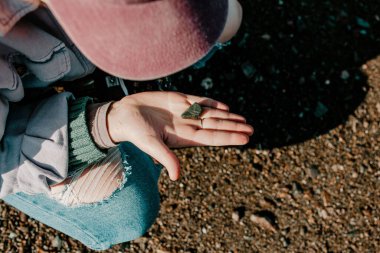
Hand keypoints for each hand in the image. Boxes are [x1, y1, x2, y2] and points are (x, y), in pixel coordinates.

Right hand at [107, 91, 252, 179]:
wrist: (123, 114)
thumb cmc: (134, 131)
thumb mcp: (150, 144)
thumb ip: (166, 157)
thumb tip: (176, 176)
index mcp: (183, 137)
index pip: (212, 138)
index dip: (229, 137)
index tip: (246, 139)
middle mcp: (187, 125)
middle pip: (216, 126)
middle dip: (234, 127)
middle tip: (252, 129)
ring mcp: (184, 113)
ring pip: (211, 114)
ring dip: (228, 117)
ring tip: (244, 119)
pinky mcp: (178, 100)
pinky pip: (199, 101)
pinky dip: (212, 104)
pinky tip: (225, 107)